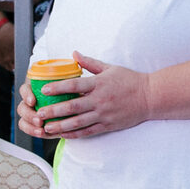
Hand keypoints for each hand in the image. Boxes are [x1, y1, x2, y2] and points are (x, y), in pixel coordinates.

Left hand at [19, 52, 151, 138]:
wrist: (150, 97)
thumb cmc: (130, 80)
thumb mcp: (110, 68)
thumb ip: (90, 62)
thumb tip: (73, 53)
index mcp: (99, 84)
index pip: (74, 85)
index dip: (57, 87)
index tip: (44, 89)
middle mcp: (100, 100)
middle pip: (73, 107)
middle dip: (54, 111)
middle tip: (39, 113)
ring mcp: (104, 114)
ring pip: (78, 122)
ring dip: (61, 126)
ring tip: (47, 128)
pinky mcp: (108, 125)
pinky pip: (89, 131)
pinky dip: (75, 134)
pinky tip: (63, 135)